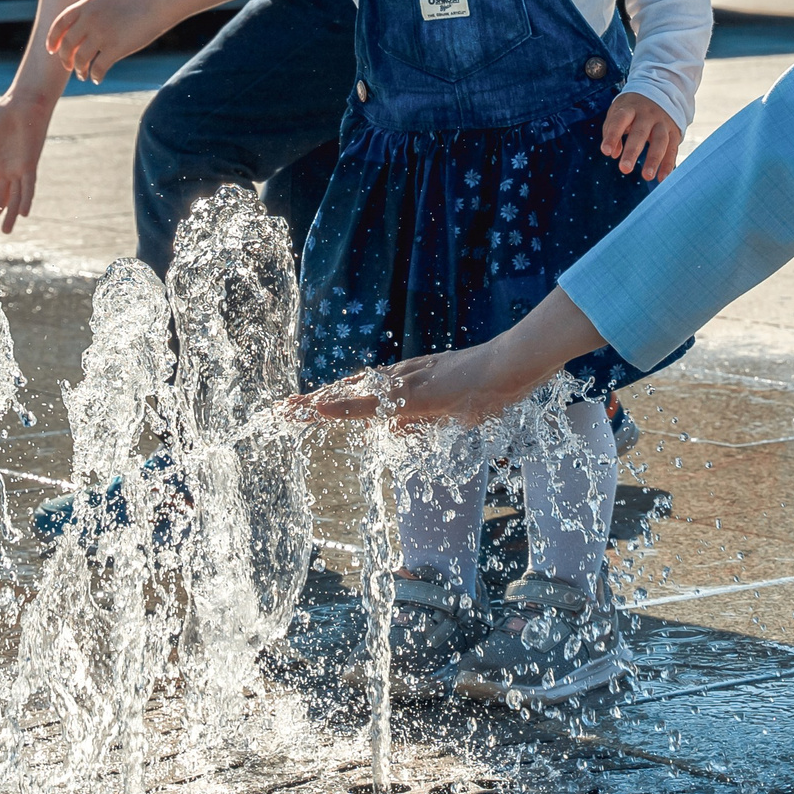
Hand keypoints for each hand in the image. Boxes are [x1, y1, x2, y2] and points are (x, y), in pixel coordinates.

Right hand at [0, 91, 54, 232]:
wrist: (23, 103)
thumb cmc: (3, 115)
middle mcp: (8, 170)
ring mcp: (20, 169)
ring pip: (15, 198)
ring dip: (10, 215)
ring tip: (6, 232)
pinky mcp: (30, 164)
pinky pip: (29, 186)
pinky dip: (27, 199)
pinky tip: (25, 214)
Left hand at [47, 0, 171, 82]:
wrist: (158, 1)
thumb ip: (91, 11)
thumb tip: (81, 26)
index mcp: (86, 5)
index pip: (60, 24)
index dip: (53, 39)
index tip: (51, 50)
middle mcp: (90, 19)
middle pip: (68, 45)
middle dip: (65, 59)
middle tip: (69, 67)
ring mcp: (102, 33)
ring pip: (81, 59)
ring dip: (80, 70)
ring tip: (83, 75)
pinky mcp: (116, 47)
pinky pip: (98, 67)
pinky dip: (96, 76)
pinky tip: (98, 78)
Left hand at [287, 289, 605, 428]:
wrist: (511, 366)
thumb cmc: (492, 387)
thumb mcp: (453, 410)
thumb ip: (426, 418)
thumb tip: (400, 427)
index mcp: (409, 381)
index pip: (363, 391)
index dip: (334, 399)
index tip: (306, 406)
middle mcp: (401, 377)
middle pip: (349, 389)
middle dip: (314, 401)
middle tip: (282, 409)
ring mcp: (404, 382)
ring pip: (352, 393)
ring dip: (316, 403)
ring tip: (286, 410)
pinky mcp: (410, 392)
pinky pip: (369, 402)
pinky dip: (340, 406)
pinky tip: (315, 408)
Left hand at [601, 94, 682, 179]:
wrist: (660, 93)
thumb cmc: (632, 109)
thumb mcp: (618, 112)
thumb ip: (611, 131)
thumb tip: (612, 154)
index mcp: (630, 108)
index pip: (620, 120)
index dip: (613, 135)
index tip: (605, 151)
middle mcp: (648, 114)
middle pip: (640, 133)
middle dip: (632, 151)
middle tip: (624, 169)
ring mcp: (663, 123)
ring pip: (660, 141)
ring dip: (654, 159)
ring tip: (646, 177)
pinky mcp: (674, 132)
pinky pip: (672, 149)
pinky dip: (668, 164)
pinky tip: (662, 178)